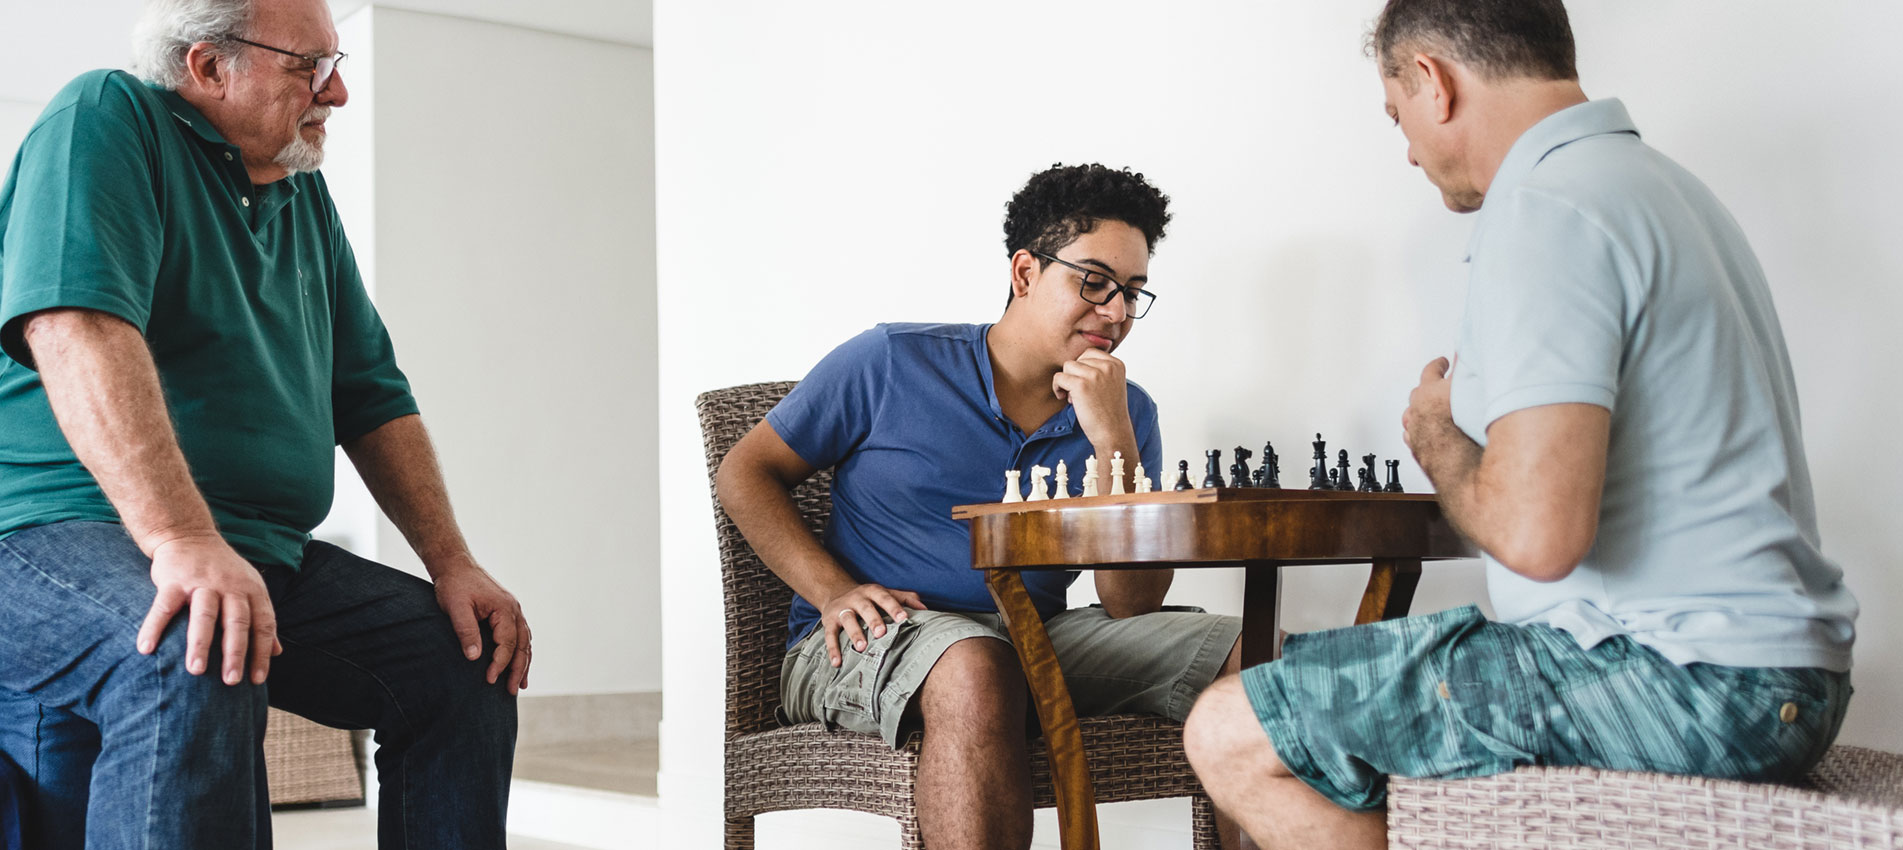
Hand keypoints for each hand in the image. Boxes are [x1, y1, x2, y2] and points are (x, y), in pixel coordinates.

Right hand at [138, 535, 279, 685]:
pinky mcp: (174, 580)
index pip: (262, 624)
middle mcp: (230, 586)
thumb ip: (261, 620)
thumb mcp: (249, 589)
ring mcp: (202, 583)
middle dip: (235, 653)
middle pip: (237, 622)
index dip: (261, 652)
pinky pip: (163, 607)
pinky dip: (154, 627)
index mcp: (252, 590)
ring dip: (200, 644)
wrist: (190, 534)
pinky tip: (146, 649)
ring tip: (196, 671)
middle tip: (232, 682)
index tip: (258, 680)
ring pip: (204, 616)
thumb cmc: (223, 571)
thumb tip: (276, 652)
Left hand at [433, 562, 531, 693]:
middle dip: (518, 669)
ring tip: (520, 683)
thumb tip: (474, 657)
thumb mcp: (456, 608)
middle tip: (511, 690)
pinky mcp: (507, 611)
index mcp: (504, 608)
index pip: (507, 643)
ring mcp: (513, 610)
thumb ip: (466, 631)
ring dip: (523, 662)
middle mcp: (514, 610)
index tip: (490, 680)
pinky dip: (521, 651)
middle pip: (522, 645)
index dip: (500, 664)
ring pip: (525, 641)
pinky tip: (518, 662)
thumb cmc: (454, 585)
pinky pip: (520, 634)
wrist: (455, 564)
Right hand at [818, 583, 925, 667]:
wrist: (835, 591)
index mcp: (873, 592)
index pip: (885, 597)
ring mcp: (841, 609)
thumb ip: (906, 599)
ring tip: (861, 648)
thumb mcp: (885, 593)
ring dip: (854, 633)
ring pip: (847, 620)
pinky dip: (832, 649)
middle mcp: (857, 598)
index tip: (904, 618)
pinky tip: (837, 663)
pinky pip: (829, 634)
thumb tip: (926, 610)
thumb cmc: (868, 597)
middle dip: (873, 620)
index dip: (894, 607)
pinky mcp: (828, 621)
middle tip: (881, 633)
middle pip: (865, 608)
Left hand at [1051, 348, 1135, 447]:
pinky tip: (1066, 399)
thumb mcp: (1112, 383)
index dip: (1082, 367)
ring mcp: (1094, 374)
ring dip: (1066, 381)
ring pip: (1067, 366)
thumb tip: (1075, 360)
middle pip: (1077, 359)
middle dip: (1075, 374)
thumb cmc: (1109, 411)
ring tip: (1074, 396)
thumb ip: (1100, 369)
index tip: (1086, 384)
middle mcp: (1107, 366)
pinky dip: (1058, 388)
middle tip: (1080, 393)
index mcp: (1116, 364)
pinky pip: (1059, 377)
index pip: (1090, 352)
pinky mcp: (1081, 384)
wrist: (1112, 432)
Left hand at [1403, 356, 1457, 464]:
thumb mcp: (1465, 387)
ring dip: (1419, 412)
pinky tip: (1427, 433)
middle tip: (1436, 387)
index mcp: (1428, 390)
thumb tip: (1463, 349)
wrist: (1451, 455)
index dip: (1438, 365)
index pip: (1431, 370)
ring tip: (1430, 412)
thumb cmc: (1458, 423)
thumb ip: (1464, 366)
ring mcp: (1414, 428)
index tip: (1442, 363)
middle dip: (1427, 388)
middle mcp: (1416, 408)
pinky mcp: (1416, 447)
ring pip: (1411, 415)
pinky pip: (1413, 435)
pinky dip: (1419, 431)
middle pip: (1418, 392)